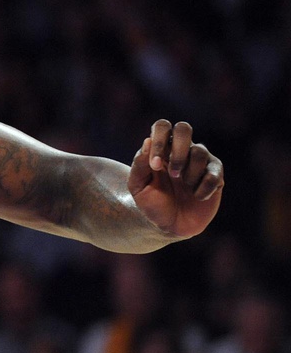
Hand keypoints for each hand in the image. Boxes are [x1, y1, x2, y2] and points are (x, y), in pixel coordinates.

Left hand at [127, 120, 223, 238]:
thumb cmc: (151, 203)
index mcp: (160, 149)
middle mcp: (181, 150)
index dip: (159, 140)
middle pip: (184, 128)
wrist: (168, 226)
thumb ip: (140, 165)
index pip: (162, 126)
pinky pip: (214, 172)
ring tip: (184, 187)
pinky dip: (204, 187)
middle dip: (179, 150)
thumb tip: (147, 141)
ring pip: (200, 151)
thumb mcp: (138, 186)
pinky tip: (197, 196)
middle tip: (173, 174)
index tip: (155, 166)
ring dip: (190, 172)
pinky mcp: (215, 175)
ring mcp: (200, 161)